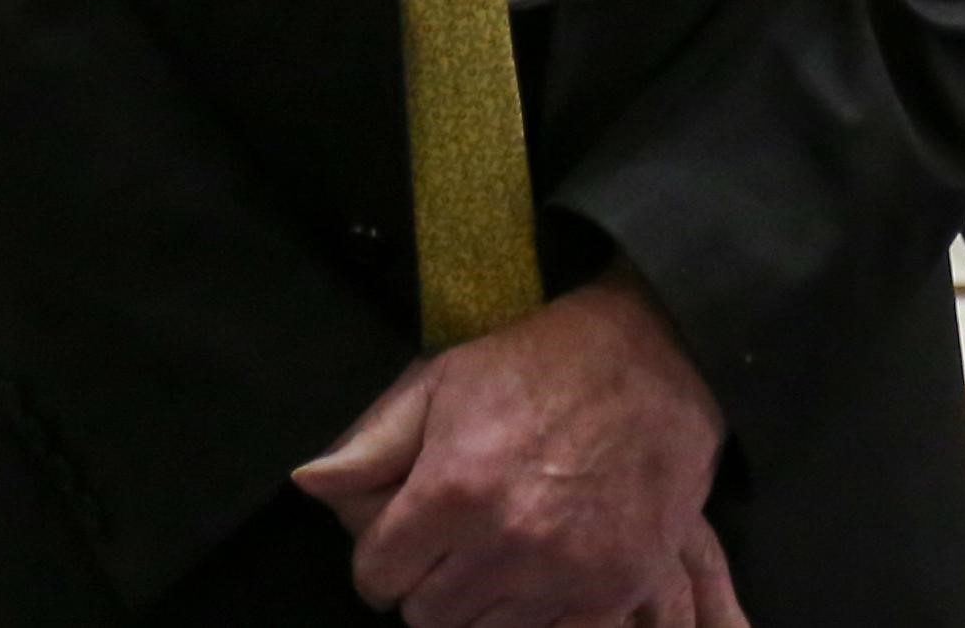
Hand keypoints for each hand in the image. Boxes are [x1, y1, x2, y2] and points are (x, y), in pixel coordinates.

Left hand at [291, 274, 734, 627]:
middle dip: (427, 585)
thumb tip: (309, 485)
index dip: (381, 559)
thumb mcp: (442, 381)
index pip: (377, 577)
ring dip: (482, 605)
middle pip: (427, 618)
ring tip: (498, 559)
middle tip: (450, 549)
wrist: (654, 362)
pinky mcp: (613, 591)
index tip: (400, 544)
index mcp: (451, 490)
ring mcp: (563, 574)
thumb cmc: (537, 366)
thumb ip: (372, 443)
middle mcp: (504, 543)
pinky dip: (539, 620)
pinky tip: (540, 583)